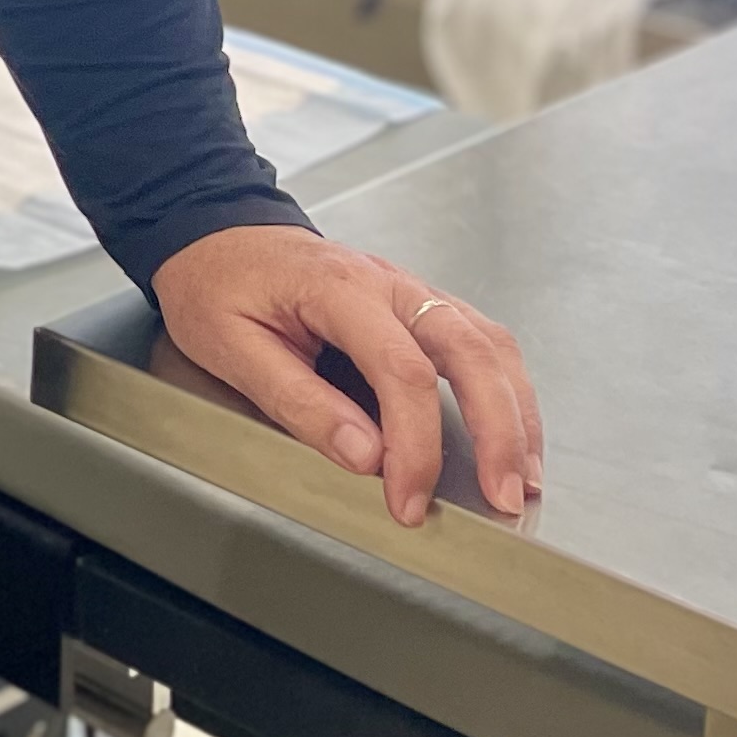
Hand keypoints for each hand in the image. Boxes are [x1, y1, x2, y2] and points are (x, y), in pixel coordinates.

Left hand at [153, 225, 543, 526]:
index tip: (408, 500)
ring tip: (520, 478)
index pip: (400, 370)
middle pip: (468, 350)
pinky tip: (510, 435)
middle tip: (502, 496)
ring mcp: (410, 288)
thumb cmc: (217, 286)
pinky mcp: (420, 304)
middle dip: (497, 430)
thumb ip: (298, 402)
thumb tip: (365, 456)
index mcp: (336, 287)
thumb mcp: (229, 347)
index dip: (414, 444)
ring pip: (488, 344)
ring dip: (516, 412)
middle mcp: (388, 281)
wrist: (215, 236)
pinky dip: (506, 391)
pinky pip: (481, 342)